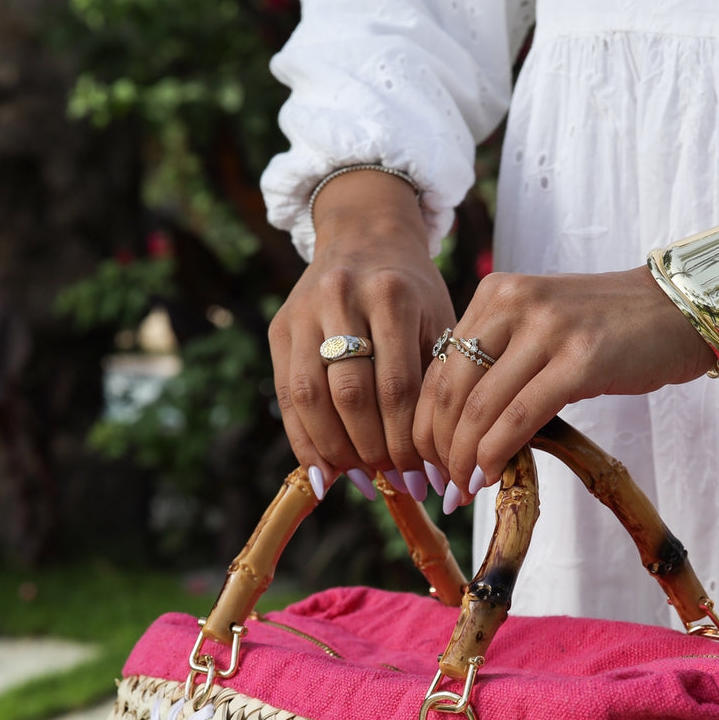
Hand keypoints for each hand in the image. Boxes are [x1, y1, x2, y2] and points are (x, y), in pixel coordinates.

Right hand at [267, 170, 453, 500]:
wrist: (365, 234)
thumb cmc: (413, 292)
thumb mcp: (438, 323)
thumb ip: (435, 387)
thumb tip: (436, 470)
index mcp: (392, 295)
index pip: (397, 387)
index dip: (406, 442)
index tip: (423, 479)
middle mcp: (342, 296)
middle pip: (351, 395)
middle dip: (373, 451)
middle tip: (395, 485)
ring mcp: (304, 311)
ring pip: (311, 398)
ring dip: (336, 452)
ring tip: (361, 482)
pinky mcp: (280, 327)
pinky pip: (287, 396)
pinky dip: (304, 441)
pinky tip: (324, 474)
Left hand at [411, 207, 718, 507]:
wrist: (683, 311)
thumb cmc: (613, 331)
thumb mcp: (543, 330)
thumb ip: (500, 362)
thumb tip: (456, 428)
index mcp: (496, 294)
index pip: (438, 366)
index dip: (423, 423)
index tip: (425, 464)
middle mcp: (514, 303)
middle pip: (450, 390)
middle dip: (438, 448)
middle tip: (442, 486)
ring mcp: (548, 329)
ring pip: (479, 407)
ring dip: (465, 459)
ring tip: (464, 490)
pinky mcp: (580, 359)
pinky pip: (520, 416)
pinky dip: (498, 453)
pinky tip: (494, 476)